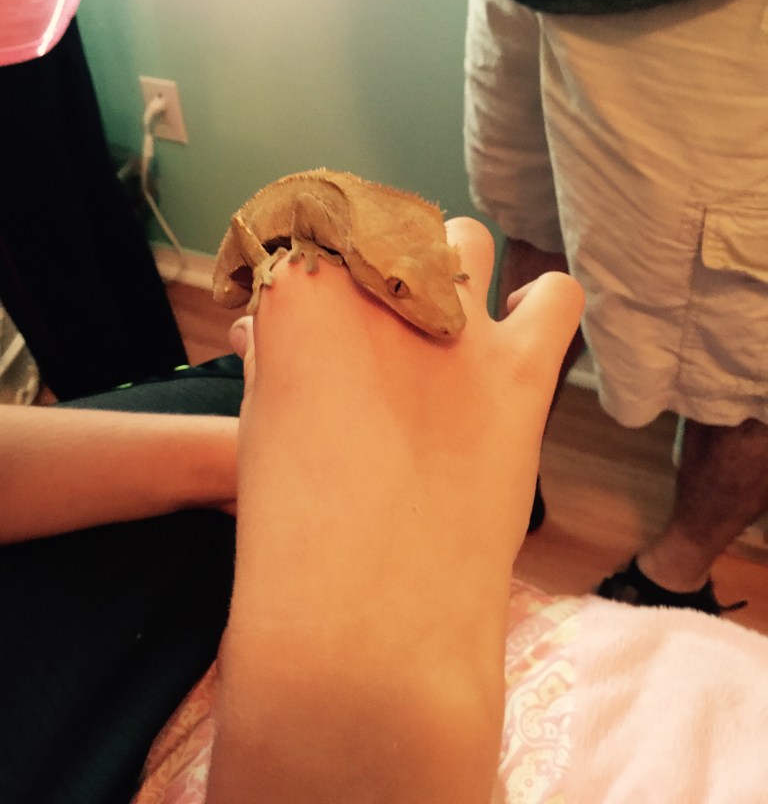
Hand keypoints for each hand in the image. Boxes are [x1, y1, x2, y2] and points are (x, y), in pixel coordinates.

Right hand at [215, 216, 582, 803]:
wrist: (364, 619)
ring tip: (449, 323)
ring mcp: (455, 324)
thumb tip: (281, 324)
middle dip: (384, 260)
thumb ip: (278, 352)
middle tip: (384, 319)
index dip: (314, 259)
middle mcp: (377, 289)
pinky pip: (556, 295)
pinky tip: (523, 331)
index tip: (317, 290)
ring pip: (466, 241)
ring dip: (455, 269)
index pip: (312, 225)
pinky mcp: (521, 370)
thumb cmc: (294, 531)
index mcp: (300, 292)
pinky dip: (543, 302)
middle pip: (391, 225)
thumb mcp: (262, 419)